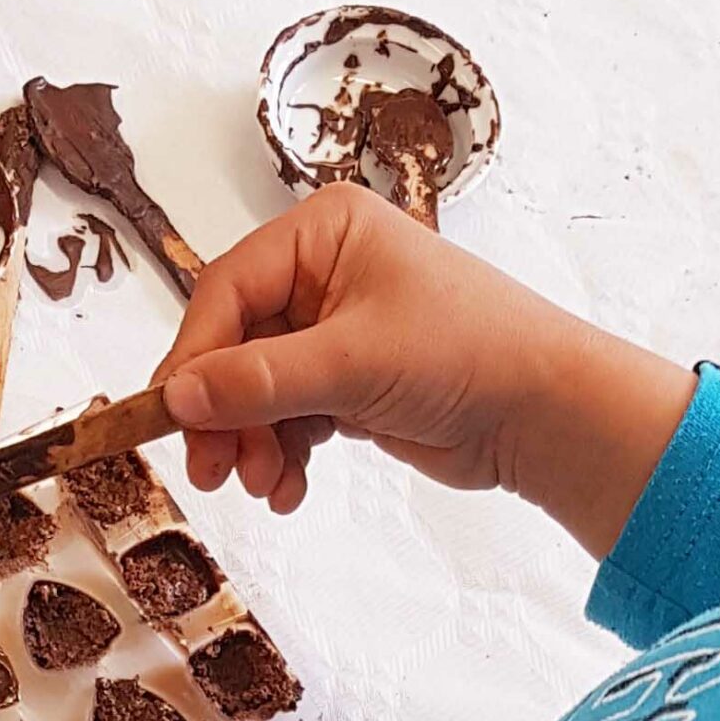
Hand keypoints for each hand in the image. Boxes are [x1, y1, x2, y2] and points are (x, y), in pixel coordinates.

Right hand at [154, 182, 699, 556]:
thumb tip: (178, 397)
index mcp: (325, 231)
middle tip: (213, 471)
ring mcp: (335, 328)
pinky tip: (289, 489)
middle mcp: (324, 271)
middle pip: (234, 344)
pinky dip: (282, 455)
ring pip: (256, 388)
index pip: (228, 289)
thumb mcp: (354, 363)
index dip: (196, 357)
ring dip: (252, 442)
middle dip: (224, 412)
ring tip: (267, 485)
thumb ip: (260, 381)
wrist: (546, 413)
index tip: (173, 416)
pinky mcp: (348, 381)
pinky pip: (287, 417)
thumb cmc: (470, 353)